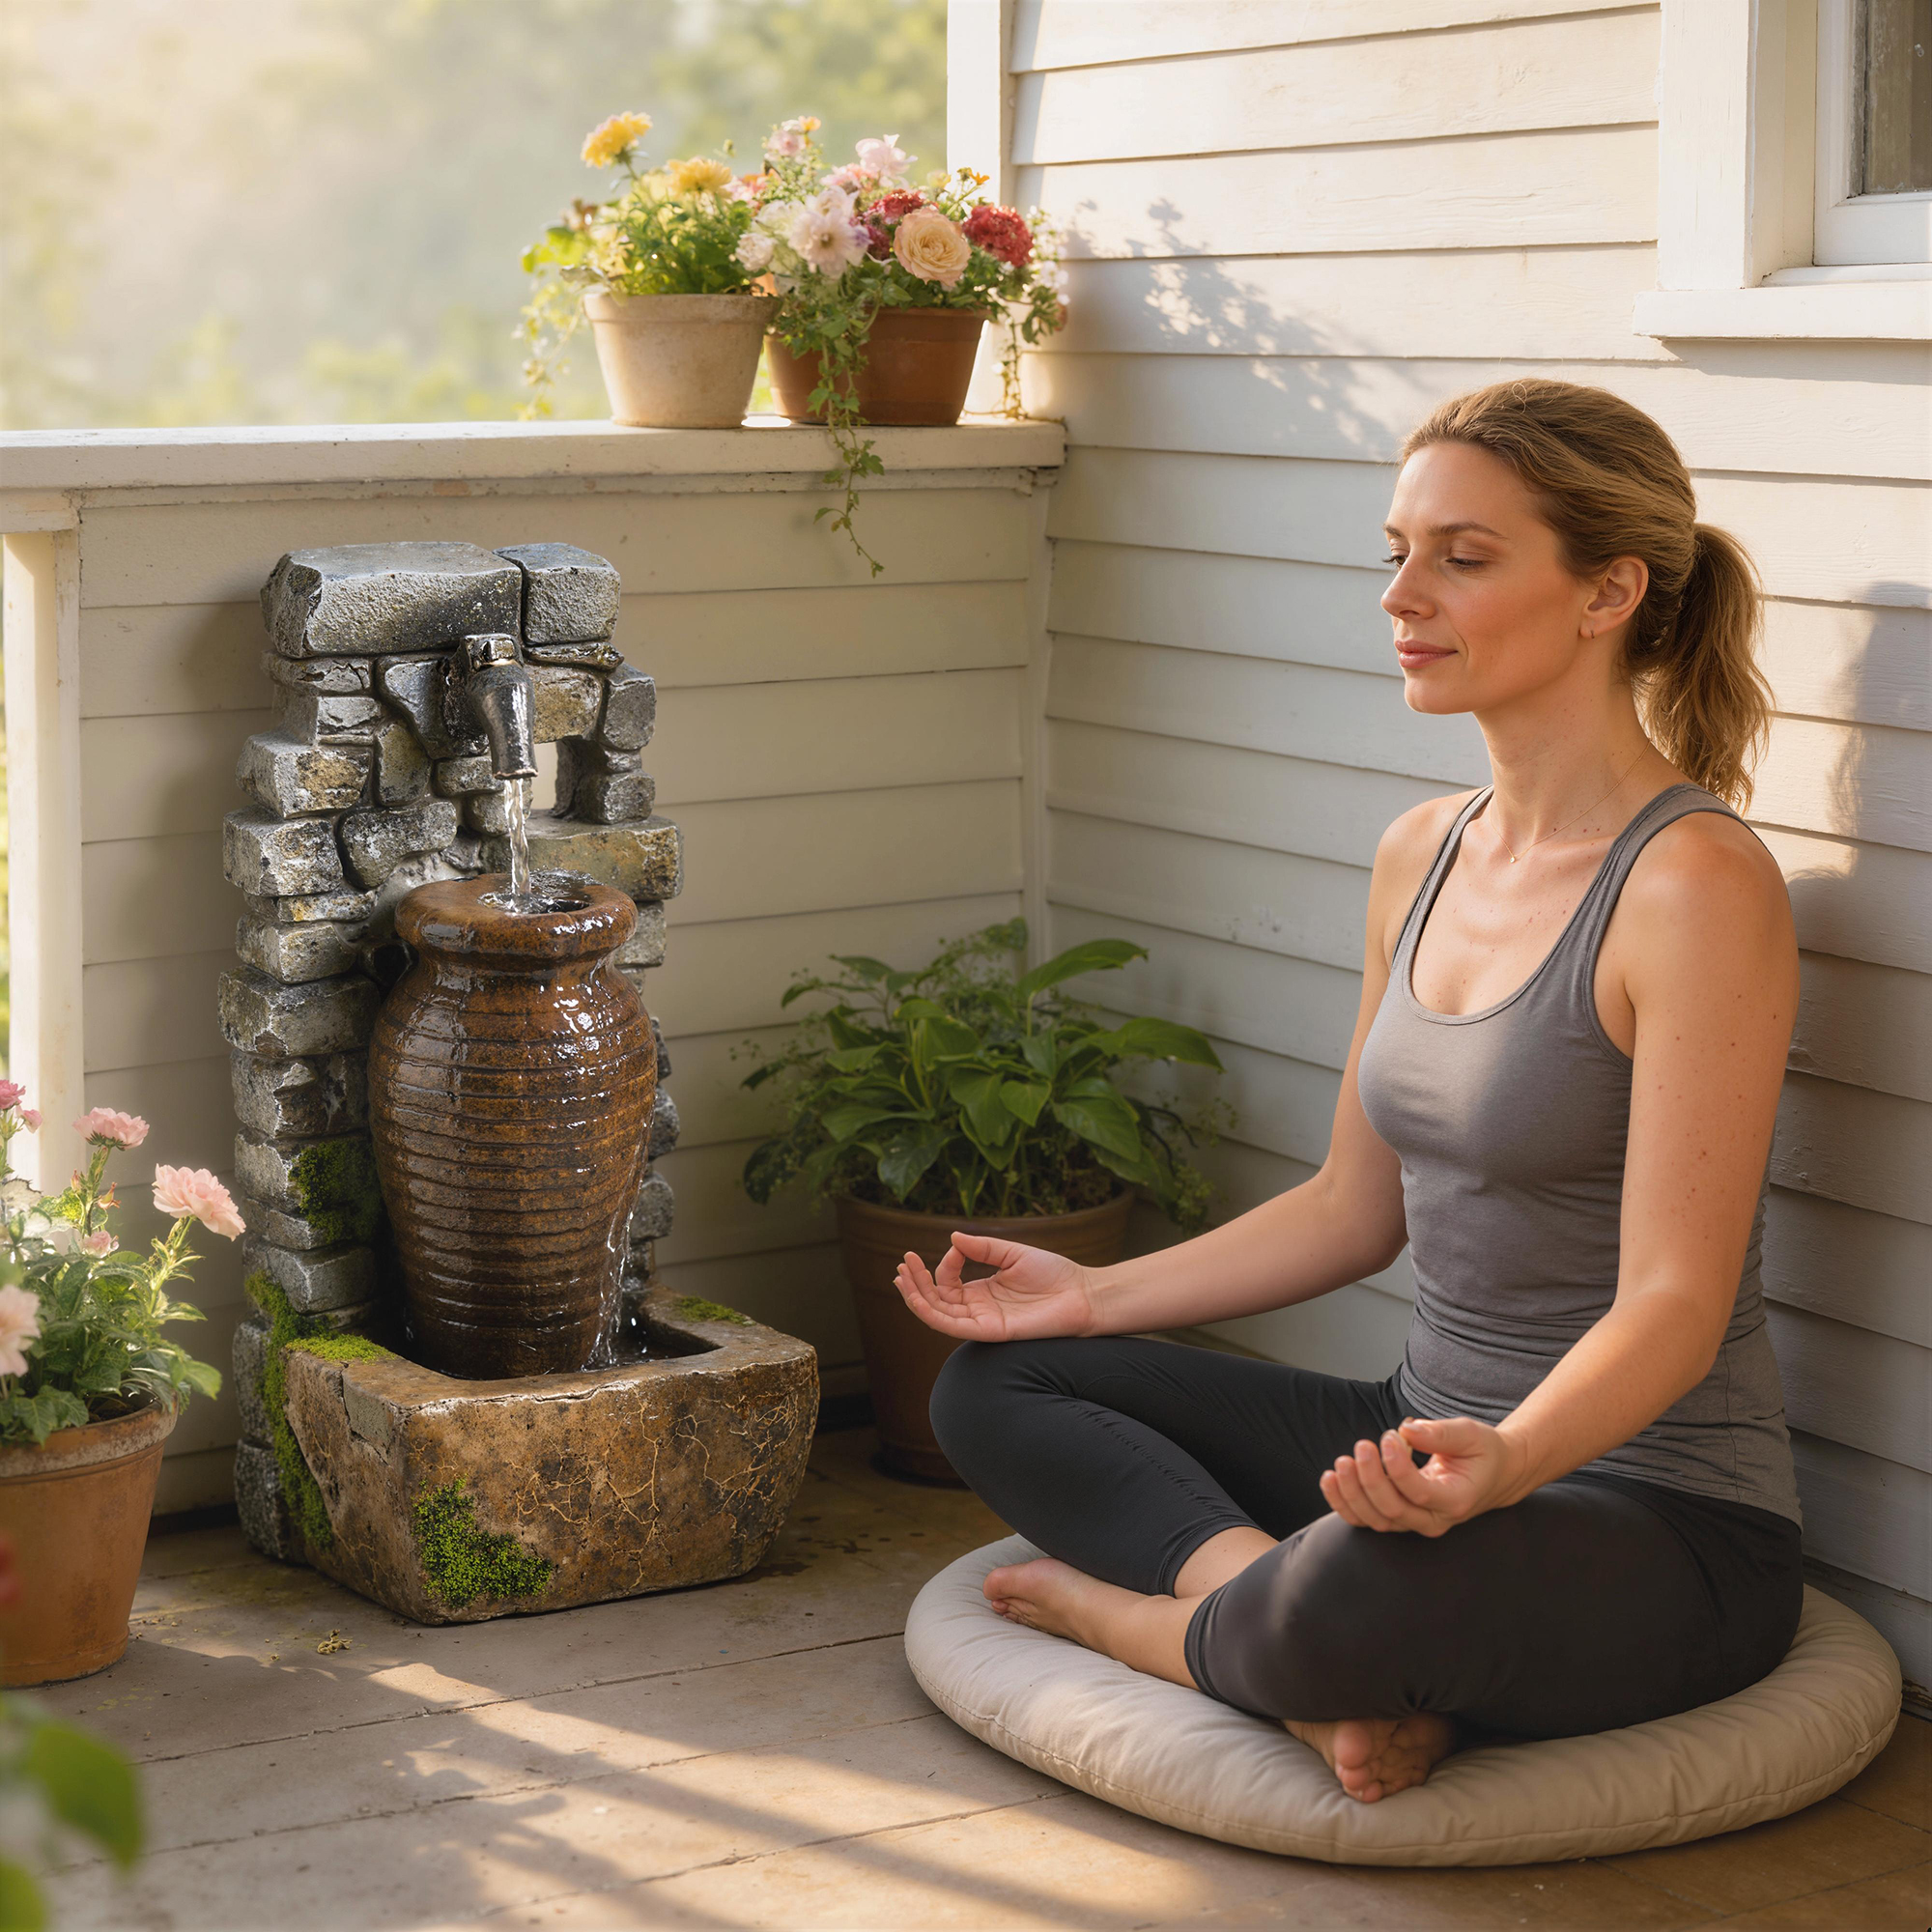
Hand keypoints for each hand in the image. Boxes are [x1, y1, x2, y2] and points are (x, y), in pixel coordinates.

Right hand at [894, 1233, 1096, 1342]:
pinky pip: (953, 1327)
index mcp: (983, 1291)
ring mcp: (984, 1321)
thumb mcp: (1013, 1253)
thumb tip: (952, 1238)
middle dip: (916, 1282)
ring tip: (901, 1276)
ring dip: (916, 1297)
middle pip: (936, 1300)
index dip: (943, 1265)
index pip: (948, 1282)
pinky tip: (918, 1297)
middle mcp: (979, 1308)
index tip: (956, 1248)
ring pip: (938, 1315)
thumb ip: (982, 1247)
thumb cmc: (1055, 1275)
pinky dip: (931, 1314)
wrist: (1083, 1294)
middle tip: (902, 1263)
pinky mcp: (991, 1332)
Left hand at [1319, 1415, 1530, 1537]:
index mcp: (1455, 1499)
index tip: (1387, 1437)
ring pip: (1375, 1520)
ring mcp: (1414, 1523)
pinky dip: (1343, 1503)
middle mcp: (1434, 1520)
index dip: (1397, 1467)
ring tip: (1341, 1463)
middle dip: (1371, 1479)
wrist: (1488, 1476)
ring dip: (1351, 1493)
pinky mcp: (1396, 1518)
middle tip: (1361, 1446)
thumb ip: (1441, 1433)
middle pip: (1393, 1510)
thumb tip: (1408, 1430)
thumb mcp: (1470, 1435)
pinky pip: (1364, 1519)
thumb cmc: (1479, 1452)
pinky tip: (1329, 1479)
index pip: (1419, 1493)